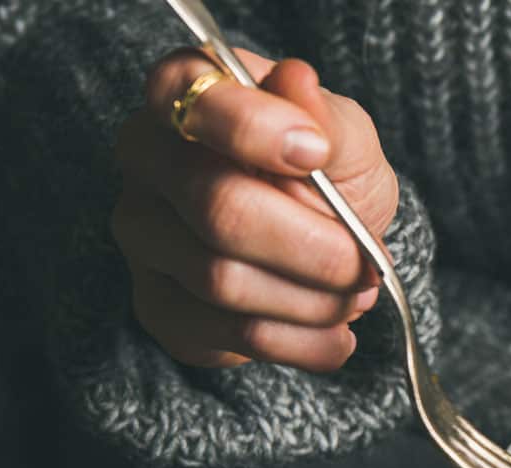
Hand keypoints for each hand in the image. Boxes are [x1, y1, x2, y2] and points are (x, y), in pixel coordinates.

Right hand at [112, 48, 397, 370]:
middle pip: (218, 208)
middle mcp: (146, 159)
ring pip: (223, 280)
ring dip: (313, 301)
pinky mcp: (158, 305)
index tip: (318, 155)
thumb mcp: (346, 138)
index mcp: (184, 93)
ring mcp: (143, 234)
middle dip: (313, 247)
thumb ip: (326, 119)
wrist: (326, 243)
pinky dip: (300, 343)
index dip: (256, 131)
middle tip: (367, 264)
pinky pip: (227, 334)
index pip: (192, 99)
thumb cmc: (328, 173)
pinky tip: (335, 337)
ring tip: (357, 296)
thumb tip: (297, 82)